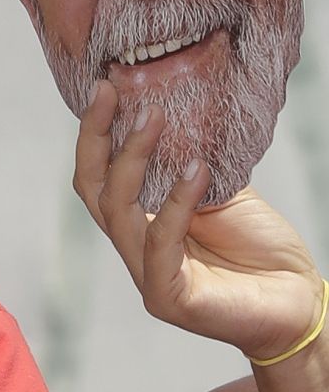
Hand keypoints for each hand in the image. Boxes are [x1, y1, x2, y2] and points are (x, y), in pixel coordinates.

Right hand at [74, 82, 322, 358]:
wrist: (297, 304)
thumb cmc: (260, 253)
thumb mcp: (223, 194)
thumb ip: (195, 165)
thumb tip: (180, 112)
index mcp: (141, 224)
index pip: (100, 176)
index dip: (96, 133)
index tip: (106, 87)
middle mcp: (134, 249)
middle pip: (93, 190)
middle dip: (98, 138)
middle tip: (114, 94)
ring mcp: (147, 276)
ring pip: (118, 211)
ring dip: (133, 160)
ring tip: (155, 118)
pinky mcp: (169, 298)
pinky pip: (161, 245)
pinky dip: (176, 204)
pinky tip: (197, 170)